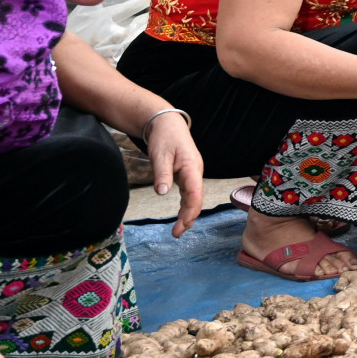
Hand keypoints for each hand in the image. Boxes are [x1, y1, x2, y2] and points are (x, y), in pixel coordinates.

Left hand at [142, 113, 205, 238]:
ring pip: (194, 198)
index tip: (181, 226)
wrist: (167, 124)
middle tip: (177, 234)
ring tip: (179, 229)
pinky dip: (186, 205)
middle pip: (196, 199)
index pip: (195, 195)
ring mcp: (192, 174)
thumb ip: (162, 174)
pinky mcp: (187, 174)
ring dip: (188, 214)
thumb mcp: (160, 155)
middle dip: (189, 218)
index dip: (190, 212)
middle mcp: (195, 173)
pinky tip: (182, 215)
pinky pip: (189, 193)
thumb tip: (162, 193)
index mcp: (192, 168)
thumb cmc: (164, 137)